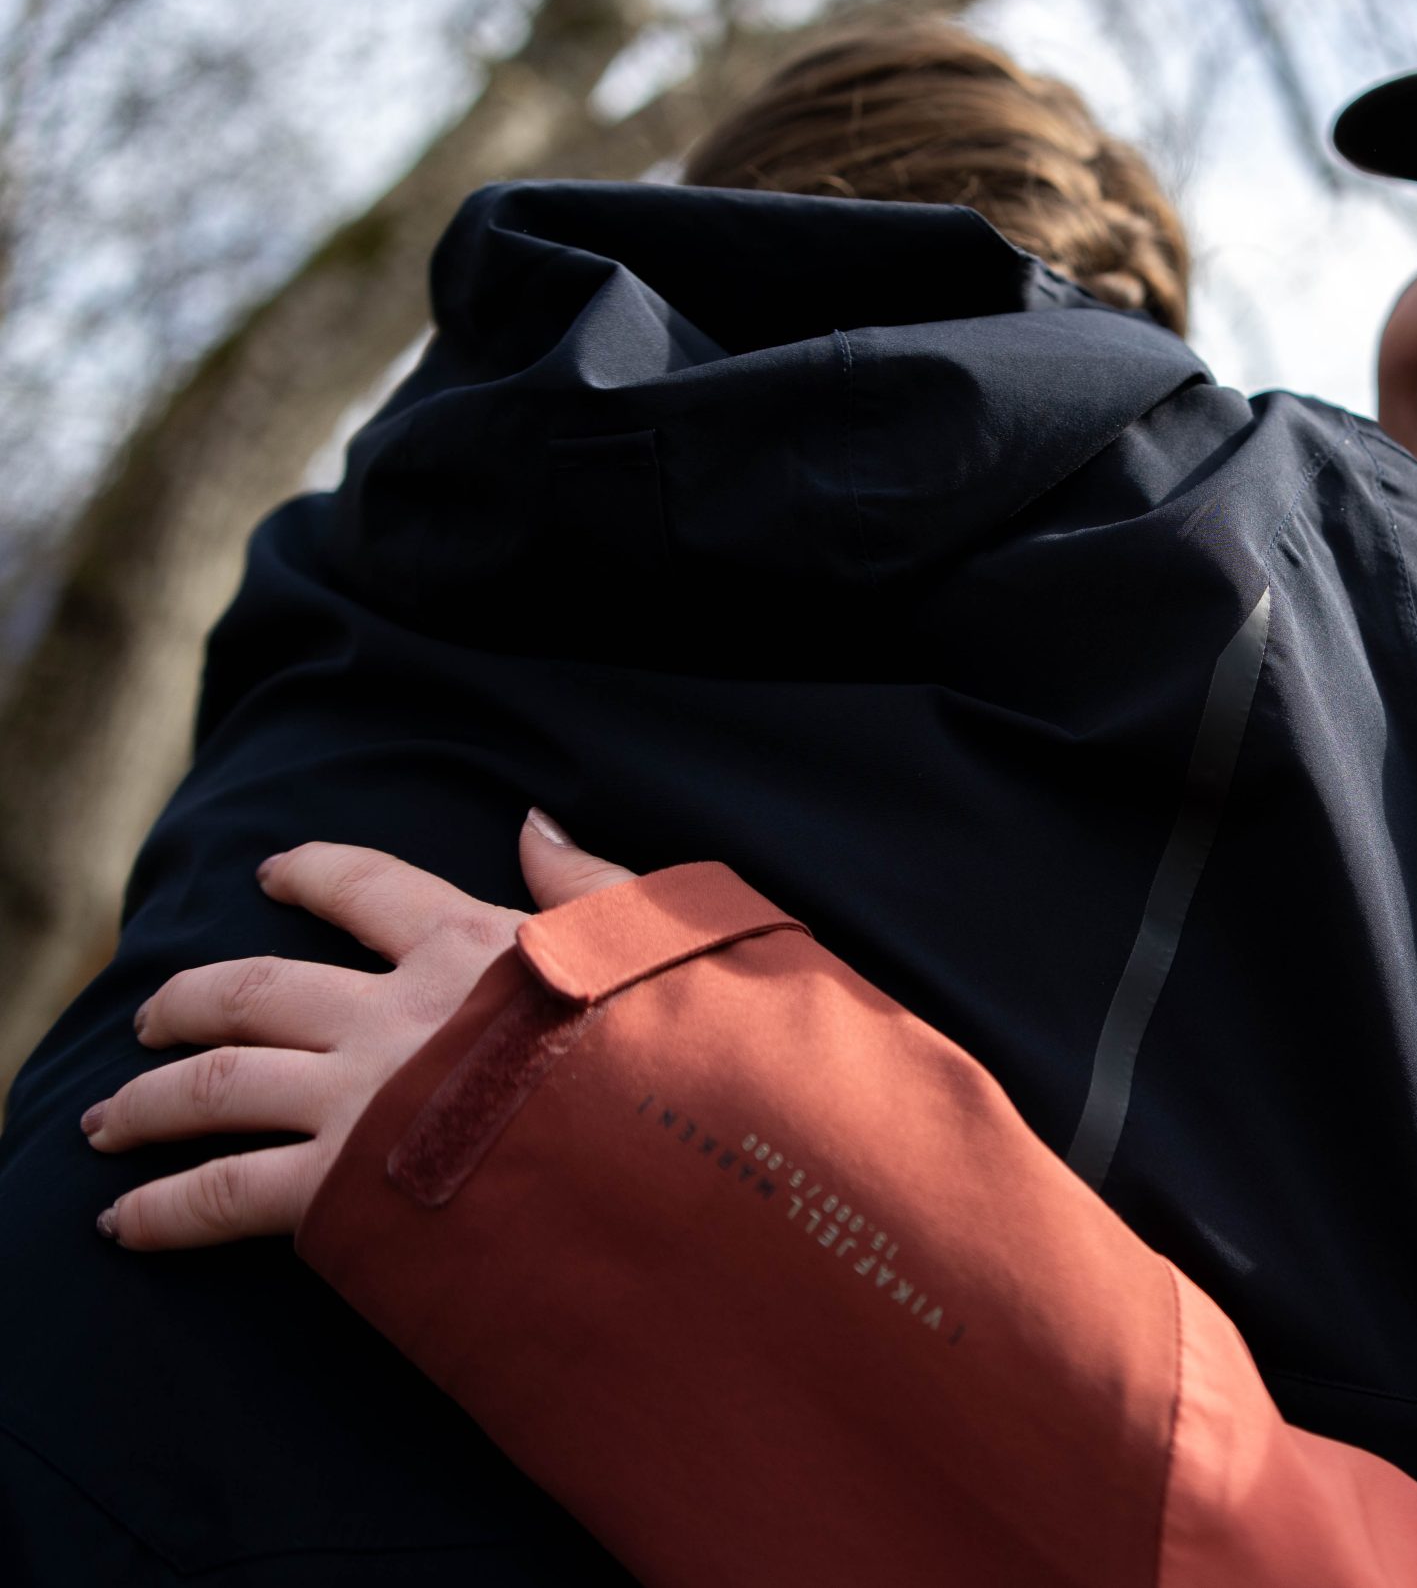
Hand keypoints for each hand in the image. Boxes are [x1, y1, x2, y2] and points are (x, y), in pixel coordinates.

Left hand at [83, 810, 635, 1249]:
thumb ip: (587, 885)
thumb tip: (531, 823)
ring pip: (215, 1083)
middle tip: (148, 1020)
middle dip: (185, 1001)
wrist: (667, 1161)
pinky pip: (224, 1192)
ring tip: (107, 1121)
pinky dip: (161, 1209)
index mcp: (469, 947)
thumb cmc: (678, 1055)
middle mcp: (395, 1014)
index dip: (312, 874)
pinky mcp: (340, 1188)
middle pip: (253, 988)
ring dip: (146, 1102)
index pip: (368, 887)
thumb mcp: (653, 941)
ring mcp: (359, 1100)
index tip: (269, 875)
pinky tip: (123, 1224)